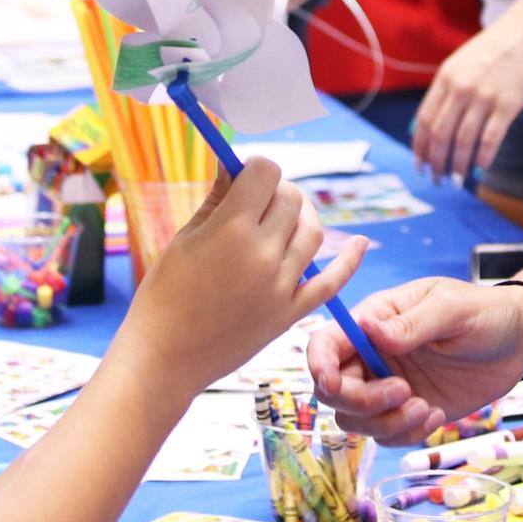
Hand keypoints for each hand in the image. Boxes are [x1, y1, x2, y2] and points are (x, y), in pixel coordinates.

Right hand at [123, 159, 365, 394]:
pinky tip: (359, 243)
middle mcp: (263, 255)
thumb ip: (217, 198)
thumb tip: (234, 162)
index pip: (266, 173)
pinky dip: (349, 261)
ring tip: (283, 217)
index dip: (255, 167)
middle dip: (276, 191)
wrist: (163, 359)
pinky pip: (330, 283)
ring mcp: (281, 287)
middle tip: (256, 199)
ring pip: (312, 232)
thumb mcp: (185, 239)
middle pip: (292, 199)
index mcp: (231, 230)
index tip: (244, 175)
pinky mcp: (290, 314)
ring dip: (302, 216)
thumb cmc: (163, 295)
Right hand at [306, 275, 522, 442]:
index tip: (335, 383)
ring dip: (385, 423)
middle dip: (361, 401)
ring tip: (426, 408)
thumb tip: (368, 328)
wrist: (519, 341)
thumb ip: (411, 323)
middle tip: (404, 392)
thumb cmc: (484, 312)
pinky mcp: (408, 413)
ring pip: (356, 421)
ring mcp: (388, 387)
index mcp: (374, 322)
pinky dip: (406, 435)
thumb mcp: (452, 309)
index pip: (326, 344)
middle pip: (334, 391)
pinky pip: (387, 437)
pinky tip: (436, 415)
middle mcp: (372, 357)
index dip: (319, 365)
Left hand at [413, 11, 522, 181]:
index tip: (420, 165)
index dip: (420, 147)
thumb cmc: (492, 50)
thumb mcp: (459, 64)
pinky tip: (480, 168)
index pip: (424, 120)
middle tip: (437, 179)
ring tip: (457, 180)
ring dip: (458, 165)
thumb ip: (443, 92)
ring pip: (464, 141)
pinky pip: (490, 138)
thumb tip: (422, 127)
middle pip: (440, 134)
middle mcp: (461, 88)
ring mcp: (484, 96)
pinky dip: (483, 157)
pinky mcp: (508, 104)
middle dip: (436, 161)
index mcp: (445, 78)